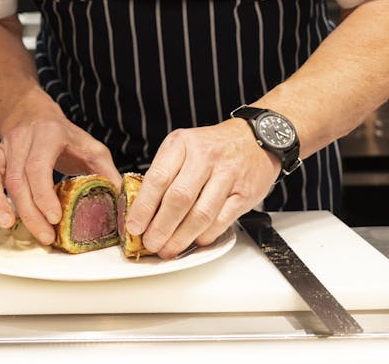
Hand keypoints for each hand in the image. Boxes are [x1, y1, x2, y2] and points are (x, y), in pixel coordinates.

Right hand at [0, 114, 121, 245]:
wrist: (34, 113)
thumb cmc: (64, 135)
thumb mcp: (90, 146)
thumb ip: (105, 171)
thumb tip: (119, 200)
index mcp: (48, 135)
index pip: (39, 166)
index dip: (43, 194)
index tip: (53, 217)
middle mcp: (21, 141)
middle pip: (17, 177)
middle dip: (28, 210)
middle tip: (42, 235)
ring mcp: (2, 149)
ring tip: (5, 224)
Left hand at [123, 118, 279, 257]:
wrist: (254, 139)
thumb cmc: (213, 147)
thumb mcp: (183, 147)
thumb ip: (164, 174)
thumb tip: (142, 211)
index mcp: (182, 144)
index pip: (158, 178)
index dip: (143, 207)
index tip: (134, 226)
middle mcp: (204, 157)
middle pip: (179, 199)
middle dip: (161, 227)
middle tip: (151, 243)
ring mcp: (227, 174)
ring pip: (201, 214)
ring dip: (181, 238)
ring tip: (169, 249)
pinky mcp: (244, 193)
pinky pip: (221, 221)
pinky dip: (205, 236)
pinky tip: (194, 241)